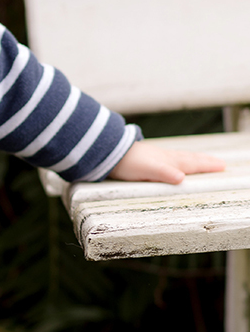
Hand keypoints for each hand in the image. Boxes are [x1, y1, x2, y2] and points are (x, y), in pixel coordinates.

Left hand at [108, 140, 224, 183]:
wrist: (110, 153)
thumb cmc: (128, 163)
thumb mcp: (148, 170)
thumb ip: (165, 173)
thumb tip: (182, 178)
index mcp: (168, 162)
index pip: (192, 164)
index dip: (206, 166)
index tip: (222, 166)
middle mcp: (165, 158)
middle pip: (190, 159)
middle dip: (205, 161)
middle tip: (220, 163)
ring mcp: (157, 157)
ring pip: (181, 157)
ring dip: (194, 159)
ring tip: (203, 160)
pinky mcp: (149, 158)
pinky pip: (171, 158)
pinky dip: (180, 159)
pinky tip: (175, 161)